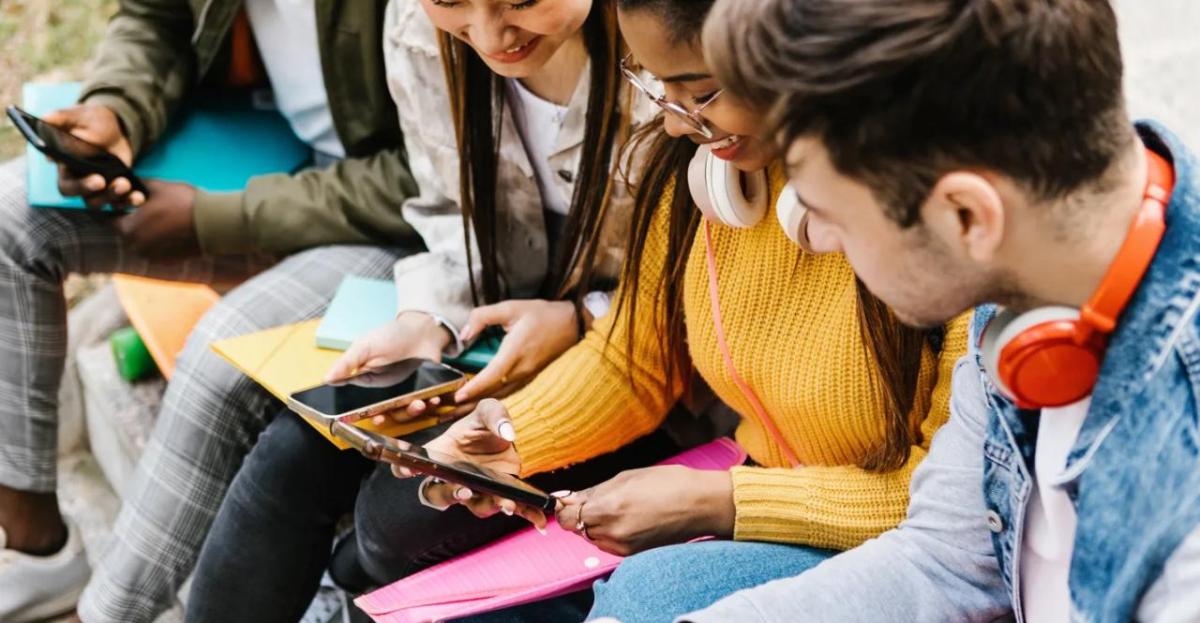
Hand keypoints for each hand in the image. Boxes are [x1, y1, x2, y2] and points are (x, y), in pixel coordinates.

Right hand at [43, 104, 140, 208]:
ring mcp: (99, 187)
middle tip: (120, 183)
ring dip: (117, 198)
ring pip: (104, 202)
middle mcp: (80, 181)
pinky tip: (140, 196)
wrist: (115, 127)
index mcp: (65, 167)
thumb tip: (46, 119)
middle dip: (104, 194)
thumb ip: (61, 118)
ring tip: (127, 184)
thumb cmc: (90, 120)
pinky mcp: (114, 188)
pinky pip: (121, 201)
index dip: (81, 187)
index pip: (67, 186)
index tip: (99, 180)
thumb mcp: (77, 116)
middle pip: (87, 198)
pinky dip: (130, 201)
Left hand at [114, 180, 199, 257]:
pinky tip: (171, 228)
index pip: (106, 218)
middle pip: (124, 231)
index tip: (117, 200)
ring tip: (158, 217)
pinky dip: (158, 241)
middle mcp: (135, 247)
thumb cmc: (184, 202)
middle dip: (129, 219)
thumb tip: (126, 181)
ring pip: (140, 241)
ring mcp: (151, 257)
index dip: (111, 206)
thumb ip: (136, 185)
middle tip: (140, 206)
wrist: (215, 224)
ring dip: (144, 231)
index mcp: (127, 229)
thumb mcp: (156, 186)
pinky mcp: (166, 261)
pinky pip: (155, 250)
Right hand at [325, 312, 452, 422]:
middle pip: (386, 413)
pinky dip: (430, 403)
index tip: (373, 417)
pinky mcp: (422, 391)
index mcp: (367, 382)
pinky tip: (433, 399)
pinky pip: (424, 404)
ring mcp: (404, 392)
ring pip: (405, 411)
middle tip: (393, 414)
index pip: (362, 406)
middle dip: (391, 417)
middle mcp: (384, 391)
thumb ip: (347, 363)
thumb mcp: (365, 347)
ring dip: (412, 411)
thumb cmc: (391, 335)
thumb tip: (327, 379)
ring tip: (420, 403)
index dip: (366, 415)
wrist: (422, 329)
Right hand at [401, 399, 548, 528]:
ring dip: (490, 506)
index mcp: (440, 455)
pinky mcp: (499, 495)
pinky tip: (541, 521)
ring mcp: (476, 490)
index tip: (408, 468)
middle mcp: (453, 478)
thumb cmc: (485, 425)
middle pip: (439, 495)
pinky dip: (526, 516)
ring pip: (476, 506)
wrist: (507, 437)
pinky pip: (509, 509)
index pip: (412, 466)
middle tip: (463, 491)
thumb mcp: (488, 410)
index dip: (404, 469)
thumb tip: (507, 434)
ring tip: (506, 504)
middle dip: (450, 495)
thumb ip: (495, 415)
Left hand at [453, 299, 579, 404]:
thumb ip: (483, 317)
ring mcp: (528, 375)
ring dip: (480, 403)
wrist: (574, 324)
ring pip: (501, 394)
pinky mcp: (531, 378)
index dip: (475, 387)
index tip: (458, 396)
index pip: (492, 375)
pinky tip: (479, 401)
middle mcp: (523, 368)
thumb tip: (464, 334)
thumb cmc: (542, 314)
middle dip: (471, 401)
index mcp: (516, 350)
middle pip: (493, 391)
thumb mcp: (511, 307)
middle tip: (448, 407)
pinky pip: (509, 391)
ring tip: (458, 410)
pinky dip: (492, 398)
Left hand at [555, 466, 734, 555]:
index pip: (567, 518)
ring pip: (594, 538)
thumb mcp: (626, 478)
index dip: (565, 508)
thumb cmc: (668, 483)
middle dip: (583, 515)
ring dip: (596, 525)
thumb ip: (594, 491)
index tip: (569, 501)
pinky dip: (611, 534)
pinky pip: (610, 545)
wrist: (701, 505)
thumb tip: (570, 498)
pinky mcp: (634, 554)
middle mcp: (613, 532)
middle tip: (598, 500)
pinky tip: (628, 519)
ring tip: (618, 508)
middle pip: (579, 528)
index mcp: (608, 508)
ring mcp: (624, 547)